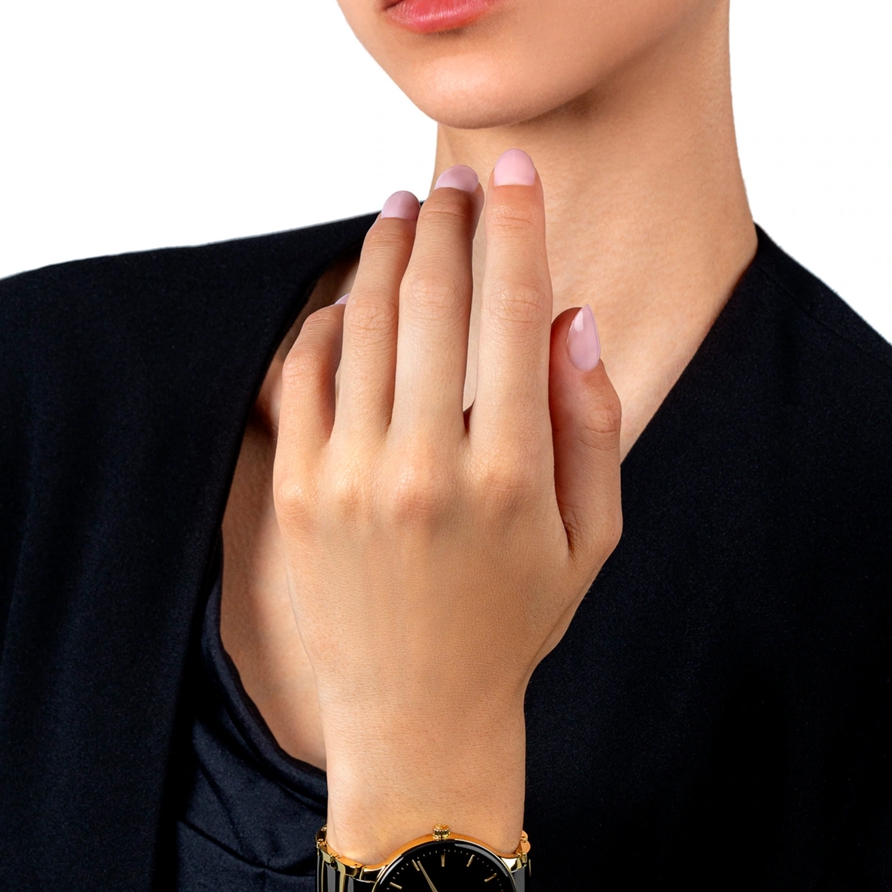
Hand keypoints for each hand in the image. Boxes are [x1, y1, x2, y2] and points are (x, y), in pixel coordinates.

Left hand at [274, 153, 622, 860]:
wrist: (416, 717)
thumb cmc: (511, 628)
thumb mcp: (588, 542)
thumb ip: (592, 427)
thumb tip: (572, 318)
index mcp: (510, 476)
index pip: (512, 310)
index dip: (515, 225)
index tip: (514, 174)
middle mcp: (425, 467)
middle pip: (431, 298)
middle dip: (446, 220)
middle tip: (452, 184)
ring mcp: (351, 479)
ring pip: (361, 323)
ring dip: (381, 253)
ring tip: (399, 218)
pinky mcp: (299, 494)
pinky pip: (304, 374)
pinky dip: (326, 323)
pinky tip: (347, 301)